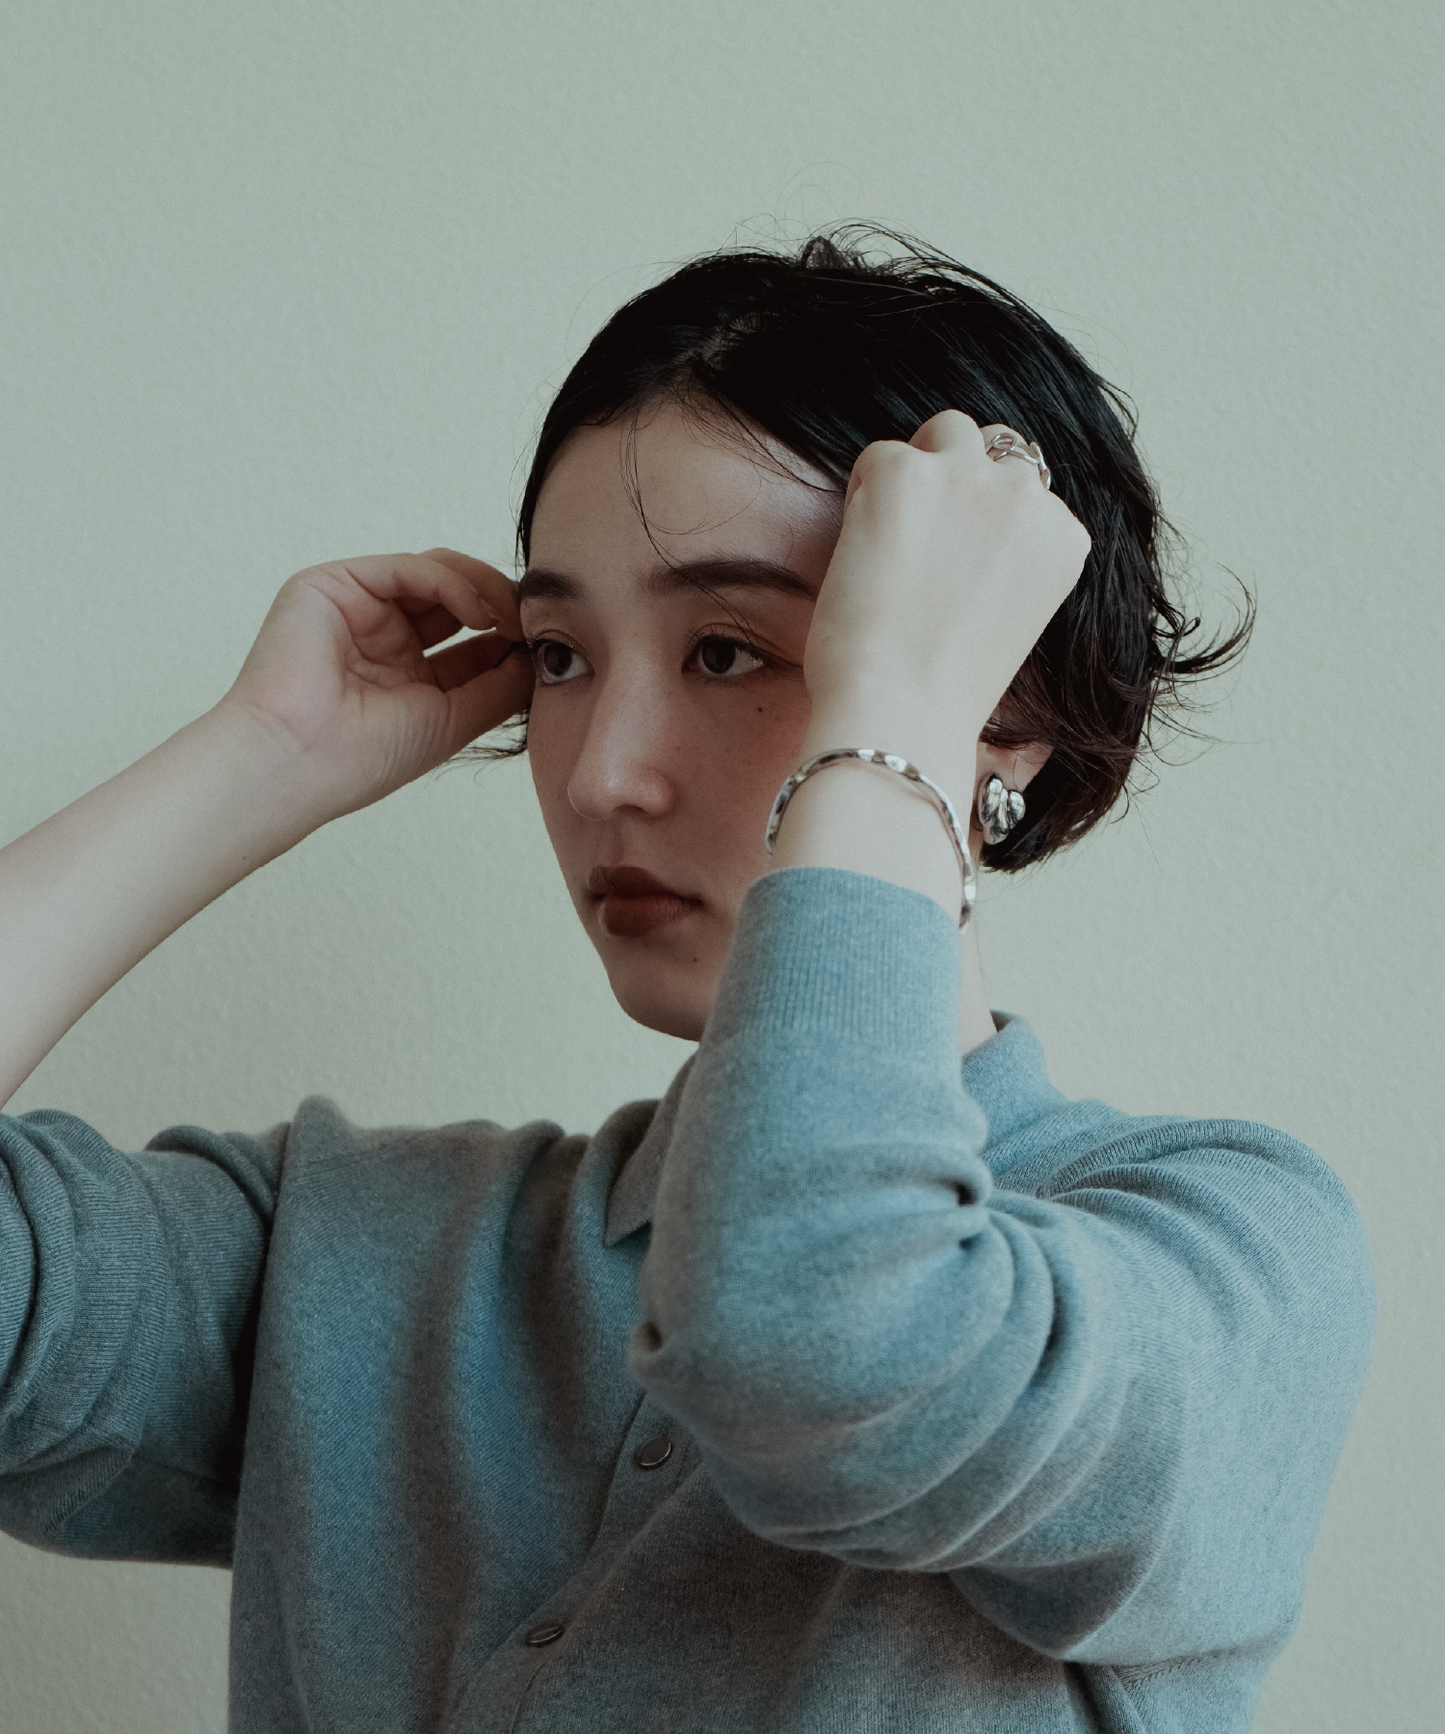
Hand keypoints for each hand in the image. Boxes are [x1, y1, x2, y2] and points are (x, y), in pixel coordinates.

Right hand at [221, 548, 533, 818]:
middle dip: (504, 605)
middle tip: (540, 623)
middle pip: (458, 596)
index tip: (551, 645)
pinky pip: (408, 566)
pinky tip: (480, 612)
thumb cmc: (361, 758)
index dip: (513, 634)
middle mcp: (383, 634)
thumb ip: (499, 685)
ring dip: (486, 589)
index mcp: (407, 670)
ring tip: (514, 618)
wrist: (297, 763)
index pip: (472, 635)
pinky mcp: (334, 584)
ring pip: (438, 573)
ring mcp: (358, 607)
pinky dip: (452, 582)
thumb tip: (542, 658)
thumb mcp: (453, 719)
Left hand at [802, 411, 1090, 764]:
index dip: (980, 523)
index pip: (1025, 493)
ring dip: (917, 473)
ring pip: (945, 433)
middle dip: (957, 483)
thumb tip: (963, 529)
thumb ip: (1005, 560)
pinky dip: (863, 496)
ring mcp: (968, 478)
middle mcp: (1028, 499)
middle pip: (993, 449)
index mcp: (1065, 538)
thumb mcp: (1009, 620)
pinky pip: (878, 455)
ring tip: (891, 544)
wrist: (903, 710)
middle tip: (919, 546)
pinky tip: (861, 554)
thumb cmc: (945, 690)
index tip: (955, 566)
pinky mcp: (906, 472)